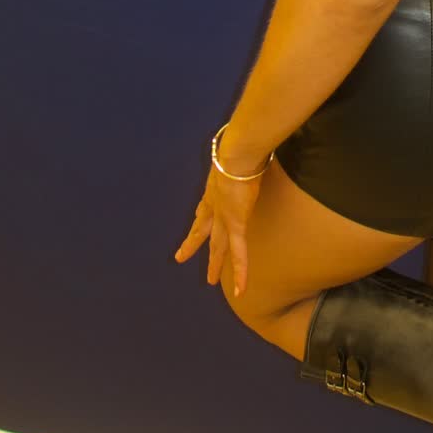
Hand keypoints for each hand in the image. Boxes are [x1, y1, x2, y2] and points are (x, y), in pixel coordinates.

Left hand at [174, 160, 265, 297]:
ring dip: (214, 263)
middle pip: (203, 231)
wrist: (238, 154)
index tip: (195, 221)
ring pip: (218, 246)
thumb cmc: (240, 148)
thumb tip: (251, 144)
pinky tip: (240, 288)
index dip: (199, 217)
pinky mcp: (236, 225)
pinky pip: (240, 254)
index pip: (203, 208)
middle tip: (180, 257)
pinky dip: (240, 272)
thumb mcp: (236, 153)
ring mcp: (224, 218)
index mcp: (214, 189)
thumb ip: (241, 154)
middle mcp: (215, 206)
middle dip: (194, 244)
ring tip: (209, 281)